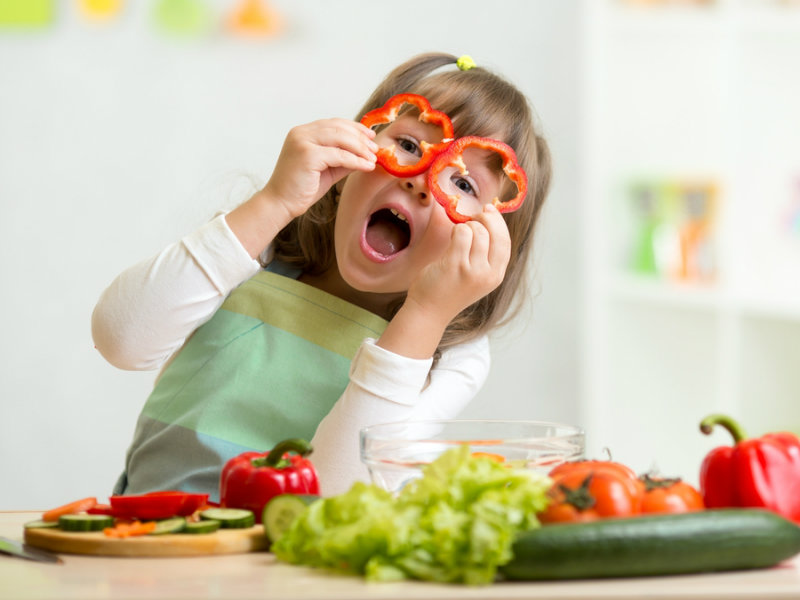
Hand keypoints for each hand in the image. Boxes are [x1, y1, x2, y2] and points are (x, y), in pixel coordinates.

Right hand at [263, 118, 377, 218]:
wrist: (280, 204)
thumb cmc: (302, 188)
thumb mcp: (328, 169)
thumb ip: (344, 158)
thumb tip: (367, 153)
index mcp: (303, 132)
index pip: (334, 123)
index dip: (355, 127)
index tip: (370, 135)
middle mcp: (301, 133)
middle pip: (339, 128)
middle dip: (361, 138)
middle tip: (376, 148)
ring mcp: (303, 142)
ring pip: (340, 138)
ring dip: (361, 148)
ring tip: (373, 158)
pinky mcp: (307, 155)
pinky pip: (339, 155)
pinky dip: (356, 160)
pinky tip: (366, 166)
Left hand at [406, 204, 511, 327]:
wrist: (429, 311)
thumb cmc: (449, 289)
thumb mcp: (476, 276)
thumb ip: (485, 255)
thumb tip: (488, 219)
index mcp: (496, 276)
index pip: (505, 242)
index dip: (499, 223)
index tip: (489, 210)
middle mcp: (488, 274)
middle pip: (496, 234)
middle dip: (485, 219)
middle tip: (472, 218)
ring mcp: (473, 270)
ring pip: (477, 231)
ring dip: (466, 226)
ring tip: (457, 235)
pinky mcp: (455, 265)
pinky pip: (461, 233)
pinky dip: (456, 230)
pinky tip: (451, 237)